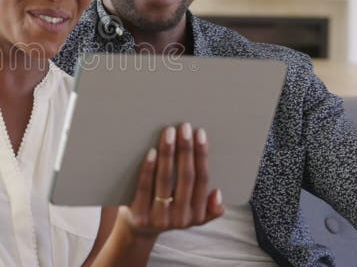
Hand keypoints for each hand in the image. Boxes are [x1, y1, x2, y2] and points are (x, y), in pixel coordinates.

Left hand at [119, 123, 223, 238]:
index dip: (202, 155)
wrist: (139, 230)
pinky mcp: (140, 215)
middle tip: (184, 127)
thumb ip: (210, 208)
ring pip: (166, 180)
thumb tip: (218, 193)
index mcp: (197, 216)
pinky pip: (145, 188)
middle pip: (186, 178)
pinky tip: (151, 151)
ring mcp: (159, 218)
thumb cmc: (168, 212)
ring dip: (169, 153)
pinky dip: (149, 168)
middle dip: (186, 149)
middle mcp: (181, 219)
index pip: (203, 180)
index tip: (200, 133)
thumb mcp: (193, 215)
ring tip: (169, 133)